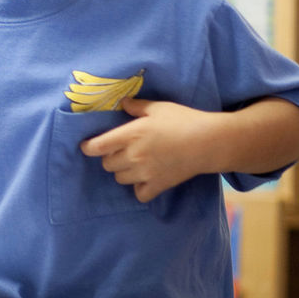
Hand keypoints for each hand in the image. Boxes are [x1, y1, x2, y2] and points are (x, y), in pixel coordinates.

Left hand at [80, 98, 214, 201]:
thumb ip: (136, 106)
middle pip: (107, 164)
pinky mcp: (159, 185)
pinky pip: (139, 194)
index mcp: (130, 135)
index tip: (88, 145)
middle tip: (120, 150)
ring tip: (134, 163)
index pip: (97, 146)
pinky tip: (145, 179)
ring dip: (123, 172)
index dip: (88, 147)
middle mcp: (133, 156)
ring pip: (119, 179)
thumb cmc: (184, 120)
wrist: (210, 142)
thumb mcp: (158, 108)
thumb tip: (122, 103)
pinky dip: (139, 189)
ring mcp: (145, 173)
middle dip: (110, 157)